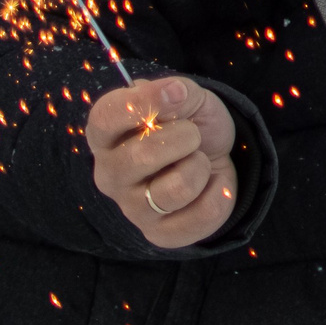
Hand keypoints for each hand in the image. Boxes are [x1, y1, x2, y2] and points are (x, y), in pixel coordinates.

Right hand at [87, 76, 236, 249]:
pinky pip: (202, 216)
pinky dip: (220, 193)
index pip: (105, 117)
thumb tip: (174, 93)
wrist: (211, 155)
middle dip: (184, 136)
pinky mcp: (160, 233)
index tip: (176, 93)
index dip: (143, 102)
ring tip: (198, 161)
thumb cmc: (187, 122)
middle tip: (192, 134)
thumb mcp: (186, 97)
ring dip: (201, 166)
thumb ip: (177, 90)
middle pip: (141, 156)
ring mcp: (132, 209)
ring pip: (176, 189)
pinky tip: (211, 183)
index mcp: (106, 135)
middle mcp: (110, 175)